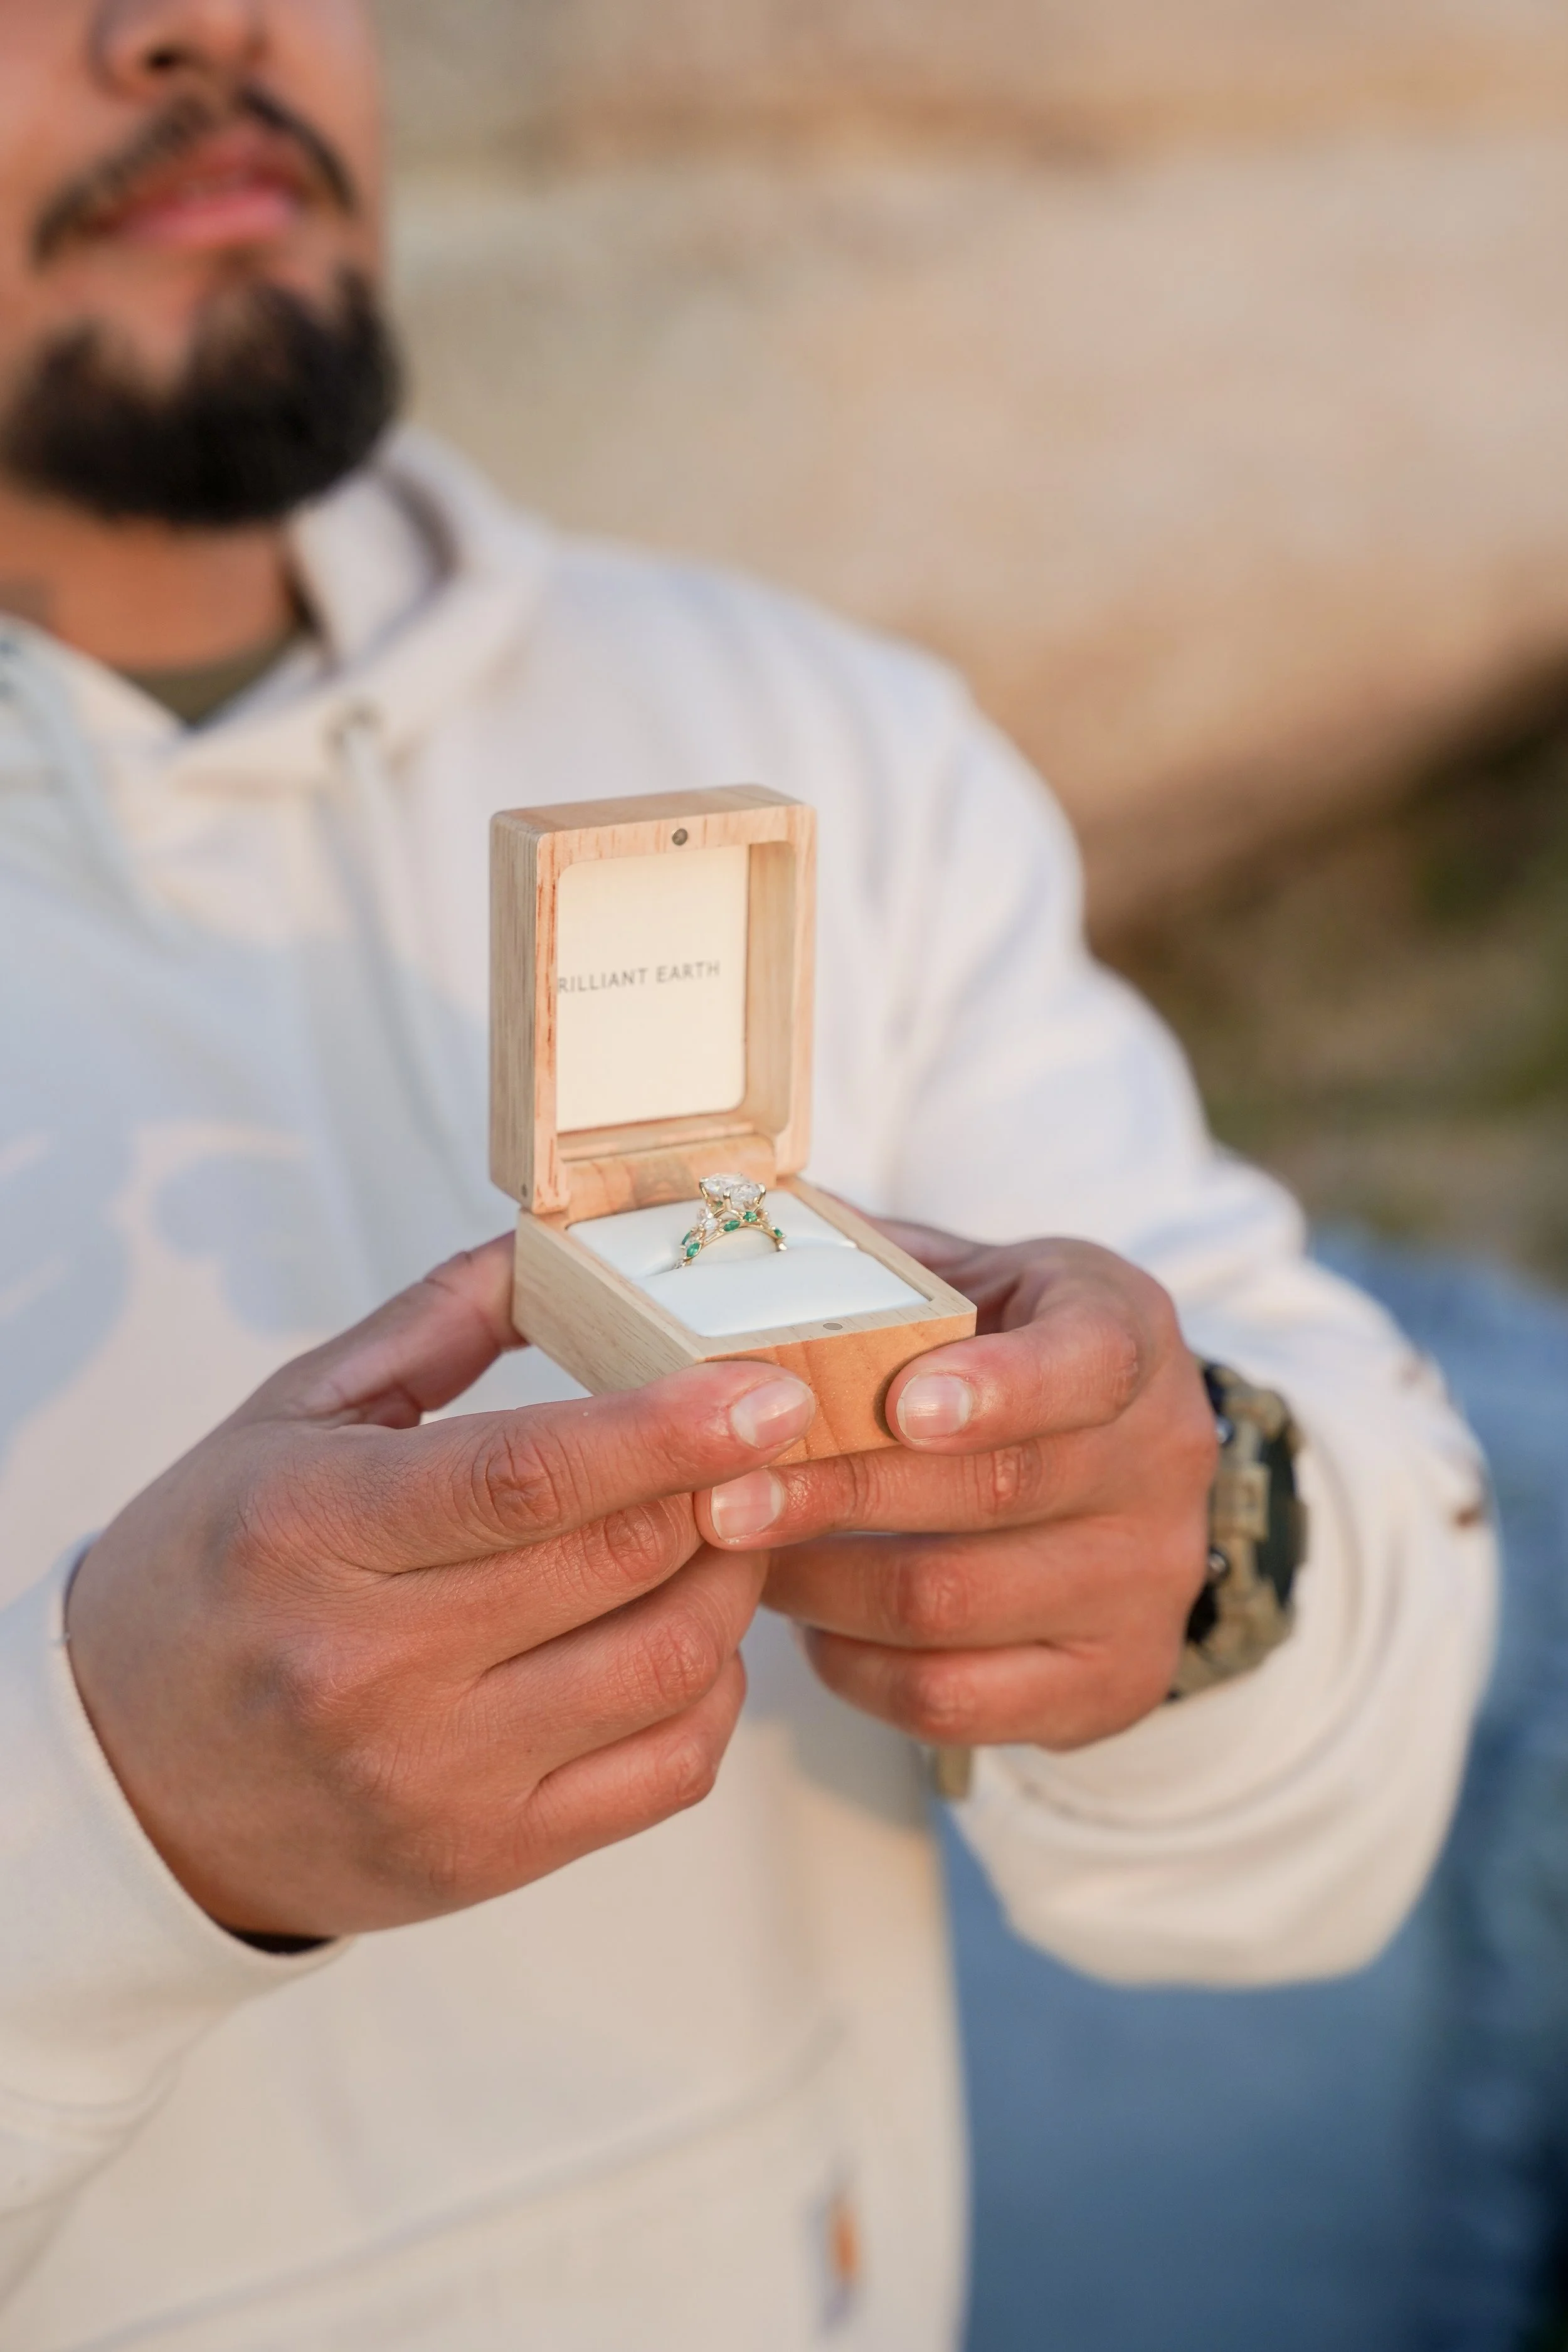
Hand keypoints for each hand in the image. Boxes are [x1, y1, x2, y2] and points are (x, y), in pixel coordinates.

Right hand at [66, 1237, 815, 1938]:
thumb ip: (434, 1323)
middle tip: (761, 1439)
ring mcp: (434, 1777)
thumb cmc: (214, 1575)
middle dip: (724, 1488)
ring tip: (722, 1528)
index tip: (767, 1391)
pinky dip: (711, 1692)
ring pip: (665, 1665)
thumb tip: (563, 1242)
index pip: (524, 1478)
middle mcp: (368, 1667)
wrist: (131, 1781)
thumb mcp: (288, 1419)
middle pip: (618, 1563)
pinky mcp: (484, 1859)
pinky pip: (667, 1772)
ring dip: (730, 1582)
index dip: (666, 1430)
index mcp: (310, 1532)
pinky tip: (685, 1637)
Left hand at [696, 1226, 1216, 1751]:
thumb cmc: (1011, 1351)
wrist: (1124, 1472)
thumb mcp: (978, 1277)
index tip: (903, 1402)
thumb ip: (879, 1257)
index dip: (1002, 1387)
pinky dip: (854, 1667)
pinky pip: (952, 1701)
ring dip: (821, 1586)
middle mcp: (1162, 1463)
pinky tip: (808, 1625)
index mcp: (1130, 1335)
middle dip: (842, 1495)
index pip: (1091, 1362)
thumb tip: (737, 1215)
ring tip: (740, 1553)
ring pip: (955, 1605)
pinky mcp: (1111, 1686)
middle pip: (995, 1493)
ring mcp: (1147, 1586)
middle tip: (723, 1497)